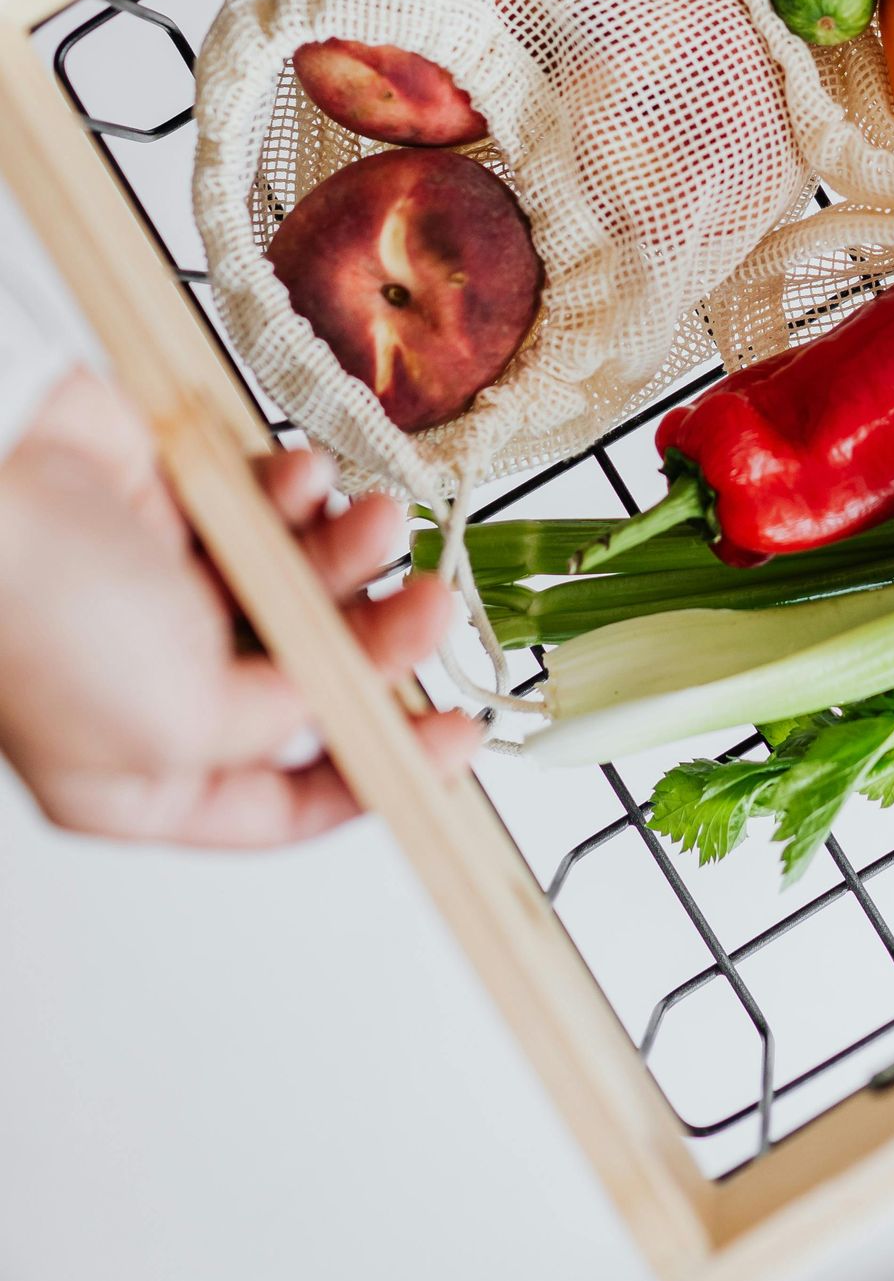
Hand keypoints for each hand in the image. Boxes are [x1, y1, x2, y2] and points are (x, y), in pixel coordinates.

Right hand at [0, 367, 478, 844]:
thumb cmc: (48, 619)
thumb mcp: (176, 725)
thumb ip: (274, 726)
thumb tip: (340, 702)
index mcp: (142, 779)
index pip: (281, 803)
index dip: (378, 771)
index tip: (458, 737)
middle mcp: (157, 690)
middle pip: (310, 681)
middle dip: (379, 642)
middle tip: (433, 600)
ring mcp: (166, 594)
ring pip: (303, 585)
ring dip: (352, 554)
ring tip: (379, 520)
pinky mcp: (176, 507)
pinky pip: (269, 509)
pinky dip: (300, 494)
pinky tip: (301, 477)